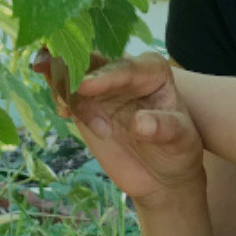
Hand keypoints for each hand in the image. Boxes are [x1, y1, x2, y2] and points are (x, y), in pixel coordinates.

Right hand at [36, 51, 205, 202]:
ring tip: (68, 112)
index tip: (84, 88)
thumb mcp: (180, 141)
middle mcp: (123, 71)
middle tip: (54, 80)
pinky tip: (63, 112)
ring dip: (61, 85)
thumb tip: (139, 124)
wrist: (162, 175)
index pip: (124, 68)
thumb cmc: (178, 151)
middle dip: (71, 67)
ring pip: (71, 72)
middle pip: (91, 60)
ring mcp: (101, 86)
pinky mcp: (84, 103)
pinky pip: (63, 90)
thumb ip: (163, 128)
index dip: (104, 76)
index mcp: (151, 70)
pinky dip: (56, 94)